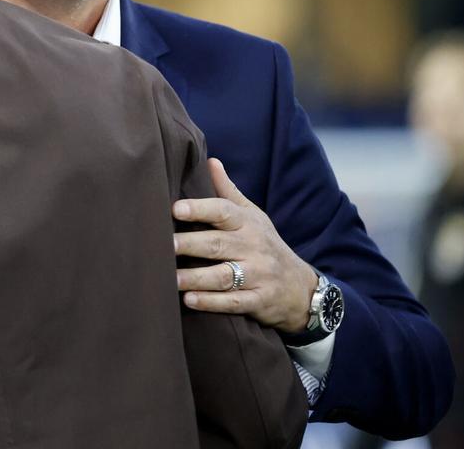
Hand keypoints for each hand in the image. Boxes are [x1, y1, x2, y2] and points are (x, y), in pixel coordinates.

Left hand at [172, 158, 317, 332]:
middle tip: (162, 245)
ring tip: (170, 278)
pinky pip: (233, 302)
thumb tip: (209, 160)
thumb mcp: (253, 216)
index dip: (200, 209)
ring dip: (195, 277)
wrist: (300, 287)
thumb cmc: (266, 244)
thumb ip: (228, 191)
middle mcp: (253, 247)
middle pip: (217, 244)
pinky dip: (212, 302)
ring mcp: (257, 275)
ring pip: (223, 275)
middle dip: (189, 244)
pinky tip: (189, 300)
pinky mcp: (258, 301)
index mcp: (247, 223)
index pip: (223, 211)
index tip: (176, 208)